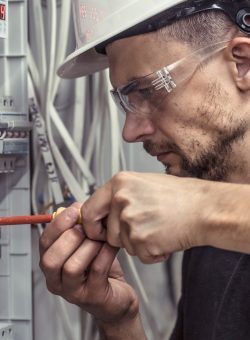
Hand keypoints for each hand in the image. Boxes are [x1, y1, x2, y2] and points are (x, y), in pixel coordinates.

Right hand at [39, 203, 138, 323]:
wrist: (118, 297)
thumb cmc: (100, 269)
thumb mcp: (86, 245)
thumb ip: (79, 229)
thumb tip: (79, 207)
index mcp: (52, 264)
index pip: (44, 243)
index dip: (57, 225)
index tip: (74, 211)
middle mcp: (57, 280)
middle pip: (50, 259)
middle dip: (69, 237)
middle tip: (87, 227)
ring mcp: (73, 292)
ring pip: (72, 267)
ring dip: (89, 247)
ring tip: (101, 238)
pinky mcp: (92, 296)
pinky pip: (96, 270)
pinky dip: (105, 253)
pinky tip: (112, 245)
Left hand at [81, 172, 207, 262]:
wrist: (204, 208)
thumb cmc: (179, 196)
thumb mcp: (143, 184)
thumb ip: (119, 196)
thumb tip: (102, 209)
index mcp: (119, 183)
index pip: (88, 210)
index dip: (92, 225)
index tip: (98, 231)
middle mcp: (121, 200)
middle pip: (106, 233)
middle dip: (119, 238)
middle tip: (138, 232)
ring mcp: (130, 220)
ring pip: (124, 245)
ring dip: (139, 243)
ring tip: (158, 228)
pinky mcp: (142, 240)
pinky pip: (140, 255)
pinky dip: (152, 252)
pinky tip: (165, 237)